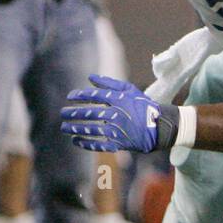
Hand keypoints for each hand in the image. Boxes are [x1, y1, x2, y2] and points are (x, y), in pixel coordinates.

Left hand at [60, 74, 176, 152]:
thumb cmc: (143, 106)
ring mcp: (117, 130)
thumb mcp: (130, 90)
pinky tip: (76, 141)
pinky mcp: (119, 143)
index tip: (70, 96)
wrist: (159, 126)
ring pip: (92, 130)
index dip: (81, 96)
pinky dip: (87, 144)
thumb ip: (110, 83)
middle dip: (74, 113)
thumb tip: (90, 77)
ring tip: (64, 127)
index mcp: (119, 101)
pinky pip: (100, 144)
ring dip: (76, 129)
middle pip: (90, 114)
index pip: (96, 96)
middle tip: (62, 113)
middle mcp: (117, 115)